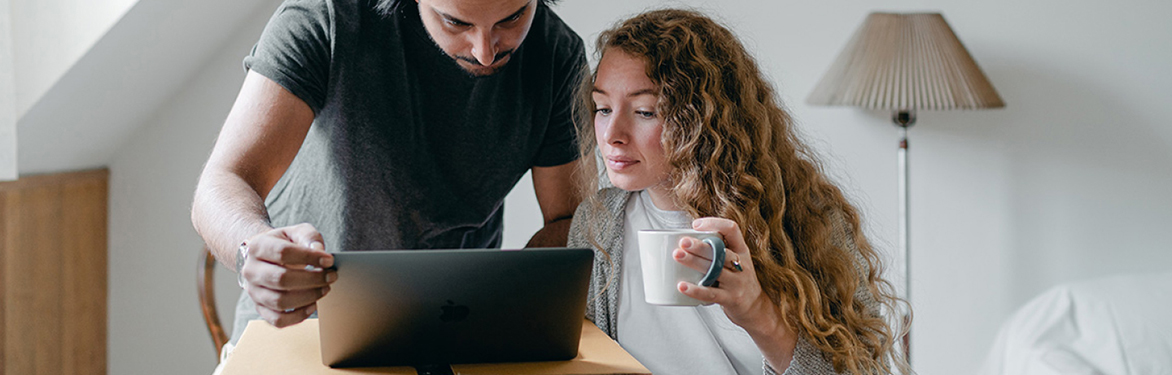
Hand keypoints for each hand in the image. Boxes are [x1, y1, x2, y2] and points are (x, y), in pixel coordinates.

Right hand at [239, 223, 336, 327]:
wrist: (264, 256)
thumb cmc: (284, 243)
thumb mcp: (296, 232)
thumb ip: (308, 237)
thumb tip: (319, 251)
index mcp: (257, 247)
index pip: (283, 253)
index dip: (309, 257)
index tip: (329, 260)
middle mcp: (250, 271)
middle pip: (281, 279)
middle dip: (312, 280)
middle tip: (331, 277)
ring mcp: (253, 292)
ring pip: (279, 302)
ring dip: (308, 298)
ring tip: (324, 289)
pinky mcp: (260, 308)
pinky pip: (278, 319)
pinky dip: (298, 316)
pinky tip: (313, 305)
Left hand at [673, 218, 781, 334]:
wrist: (756, 308)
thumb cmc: (737, 281)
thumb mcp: (735, 262)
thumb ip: (717, 252)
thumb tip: (684, 240)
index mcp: (741, 251)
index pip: (732, 230)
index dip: (715, 223)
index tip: (696, 225)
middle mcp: (741, 264)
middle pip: (721, 251)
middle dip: (700, 245)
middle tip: (682, 241)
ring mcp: (737, 282)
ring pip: (715, 270)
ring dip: (694, 262)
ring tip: (677, 256)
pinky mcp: (731, 299)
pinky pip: (711, 294)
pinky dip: (695, 290)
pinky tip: (682, 286)